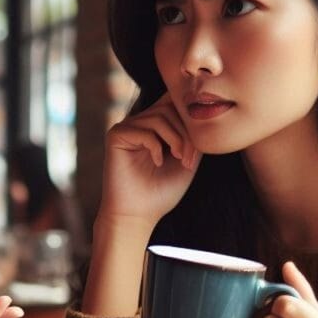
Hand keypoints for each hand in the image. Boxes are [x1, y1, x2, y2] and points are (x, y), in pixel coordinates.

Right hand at [100, 92, 199, 228]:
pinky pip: (144, 130)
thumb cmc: (161, 192)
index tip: (197, 147)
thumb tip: (201, 112)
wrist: (137, 215)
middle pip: (169, 108)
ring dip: (176, 139)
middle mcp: (139, 123)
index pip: (173, 102)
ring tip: (179, 160)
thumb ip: (193, 136)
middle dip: (186, 133)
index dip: (189, 116)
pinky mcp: (116, 136)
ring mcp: (126, 128)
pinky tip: (157, 163)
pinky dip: (156, 147)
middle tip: (188, 159)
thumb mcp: (187, 160)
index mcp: (155, 127)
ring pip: (159, 117)